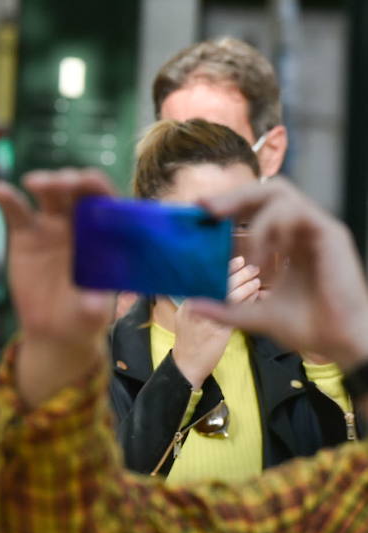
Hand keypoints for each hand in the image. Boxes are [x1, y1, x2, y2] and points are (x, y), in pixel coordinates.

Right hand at [0, 171, 116, 405]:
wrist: (54, 329)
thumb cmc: (83, 318)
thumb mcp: (93, 313)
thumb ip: (94, 302)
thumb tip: (95, 299)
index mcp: (104, 235)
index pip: (105, 202)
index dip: (98, 187)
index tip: (88, 180)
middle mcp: (80, 223)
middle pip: (76, 192)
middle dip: (70, 182)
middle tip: (61, 183)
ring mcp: (51, 226)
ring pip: (49, 195)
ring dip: (44, 182)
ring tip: (33, 182)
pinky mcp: (25, 234)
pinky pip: (17, 212)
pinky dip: (8, 198)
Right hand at [171, 256, 259, 387]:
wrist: (187, 364)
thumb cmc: (189, 340)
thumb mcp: (187, 316)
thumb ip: (199, 301)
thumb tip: (219, 283)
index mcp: (188, 302)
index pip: (207, 278)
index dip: (224, 268)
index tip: (236, 260)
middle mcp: (196, 308)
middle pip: (220, 284)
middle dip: (238, 274)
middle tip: (251, 268)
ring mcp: (207, 319)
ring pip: (230, 296)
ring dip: (246, 286)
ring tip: (256, 280)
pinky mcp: (220, 331)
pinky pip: (237, 312)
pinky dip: (247, 302)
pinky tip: (255, 296)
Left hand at [192, 178, 367, 369]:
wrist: (340, 341)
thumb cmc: (308, 327)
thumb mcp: (254, 315)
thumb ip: (225, 309)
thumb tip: (191, 305)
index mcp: (286, 242)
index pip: (255, 209)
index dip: (228, 206)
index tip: (197, 213)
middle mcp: (301, 230)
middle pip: (266, 191)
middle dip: (232, 195)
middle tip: (203, 208)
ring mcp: (316, 229)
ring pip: (280, 192)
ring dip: (251, 215)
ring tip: (243, 250)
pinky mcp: (330, 233)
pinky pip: (295, 210)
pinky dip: (271, 227)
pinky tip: (263, 258)